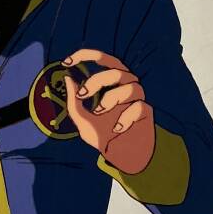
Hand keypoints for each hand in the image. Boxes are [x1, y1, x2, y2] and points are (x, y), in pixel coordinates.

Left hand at [62, 49, 155, 174]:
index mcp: (111, 82)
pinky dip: (125, 117)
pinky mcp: (146, 112)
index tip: (66, 62)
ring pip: (130, 87)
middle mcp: (126, 85)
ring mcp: (138, 98)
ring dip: (110, 99)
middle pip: (116, 71)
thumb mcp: (82, 119)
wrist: (120, 157)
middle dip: (96, 80)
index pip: (102, 59)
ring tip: (99, 113)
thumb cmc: (102, 135)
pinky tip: (117, 128)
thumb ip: (73, 101)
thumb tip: (67, 78)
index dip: (85, 56)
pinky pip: (138, 106)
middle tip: (82, 95)